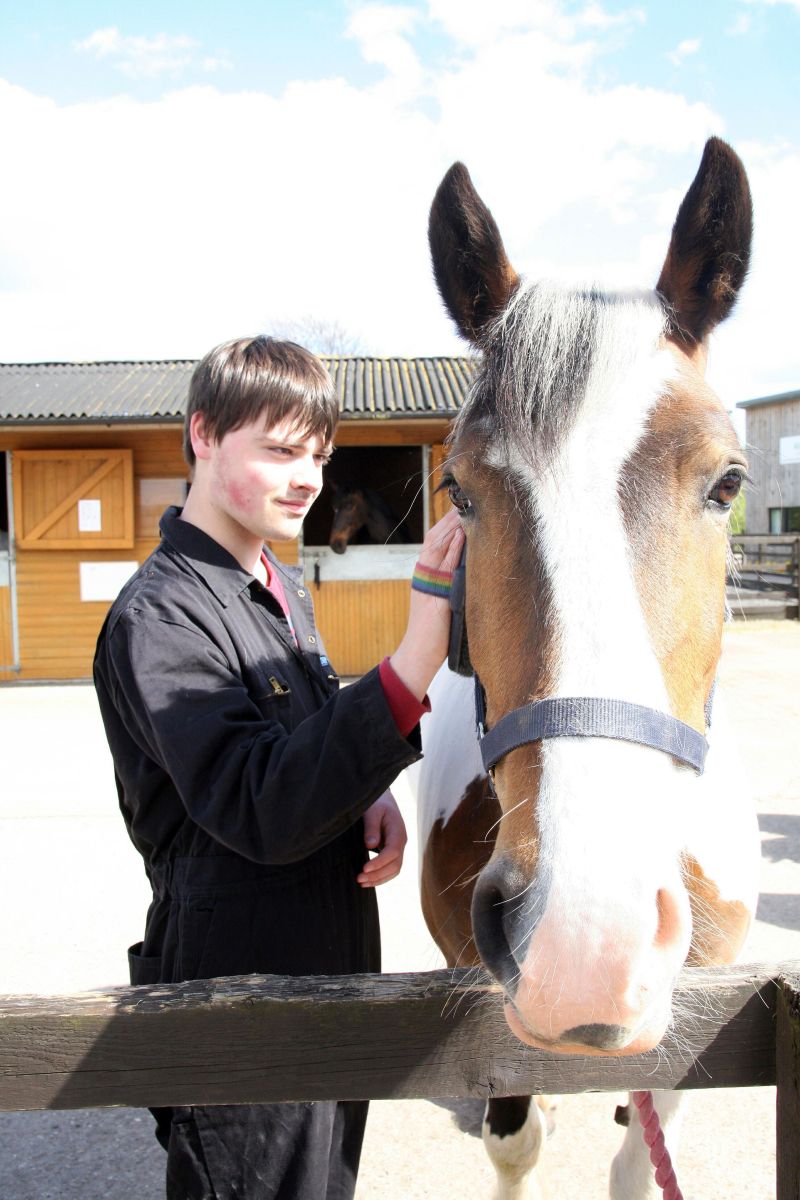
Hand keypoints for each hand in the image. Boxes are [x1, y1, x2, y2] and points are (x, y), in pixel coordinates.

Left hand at [357, 790, 407, 886]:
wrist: (383, 800)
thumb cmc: (377, 803)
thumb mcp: (372, 810)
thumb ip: (372, 826)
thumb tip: (370, 845)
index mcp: (398, 831)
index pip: (393, 852)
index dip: (380, 862)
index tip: (364, 868)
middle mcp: (401, 842)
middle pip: (395, 865)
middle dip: (377, 875)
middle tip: (359, 878)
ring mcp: (397, 848)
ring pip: (394, 870)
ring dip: (378, 879)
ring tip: (361, 882)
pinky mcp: (391, 852)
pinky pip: (390, 869)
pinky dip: (380, 877)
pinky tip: (367, 881)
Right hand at [389, 508, 464, 699]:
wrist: (419, 654)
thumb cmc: (435, 632)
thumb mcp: (443, 600)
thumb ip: (452, 582)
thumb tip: (471, 563)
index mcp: (425, 575)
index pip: (436, 542)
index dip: (447, 524)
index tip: (461, 506)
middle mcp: (424, 575)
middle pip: (435, 539)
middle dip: (449, 518)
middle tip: (464, 498)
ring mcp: (427, 584)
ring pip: (438, 548)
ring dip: (451, 527)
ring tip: (464, 509)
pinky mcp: (434, 597)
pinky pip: (444, 568)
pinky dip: (452, 549)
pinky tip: (461, 535)